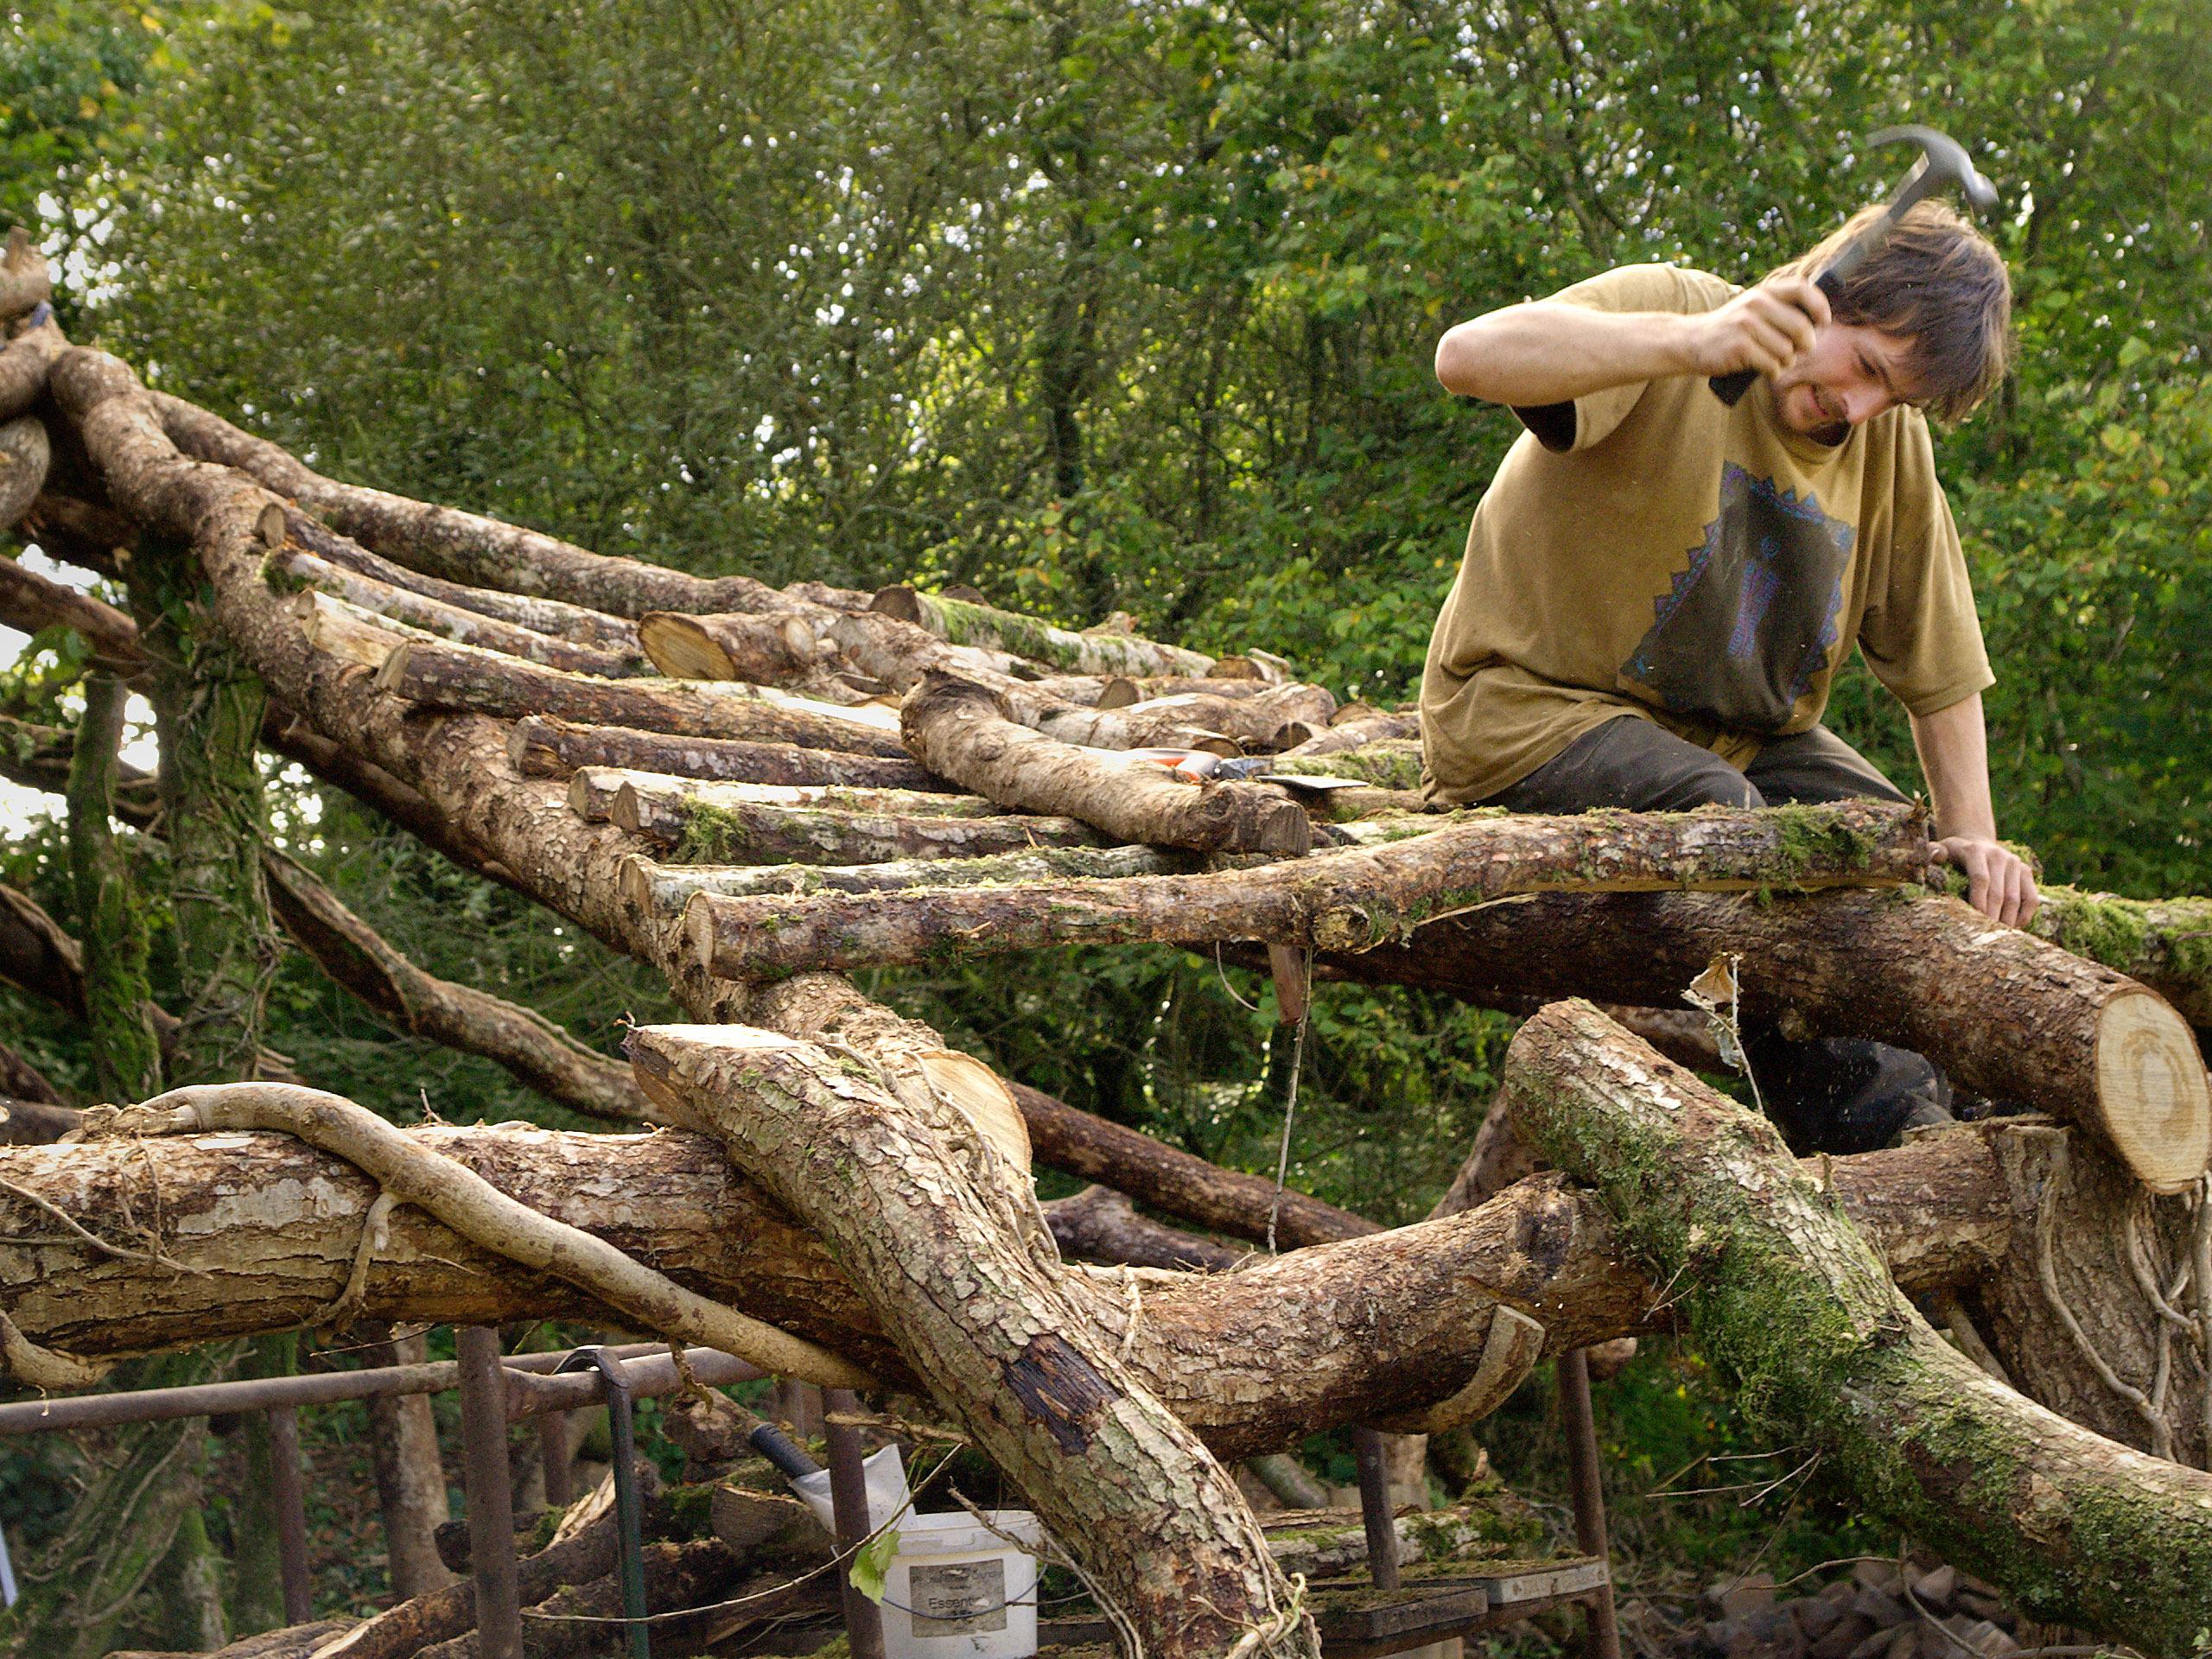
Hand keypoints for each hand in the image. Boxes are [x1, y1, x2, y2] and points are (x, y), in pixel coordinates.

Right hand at [1685, 275, 1829, 379]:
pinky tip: (1766, 371)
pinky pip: (1772, 365)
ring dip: (1786, 362)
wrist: (1690, 341)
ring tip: (1775, 362)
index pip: (1802, 289)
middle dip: (1806, 345)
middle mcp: (1756, 304)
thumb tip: (1818, 325)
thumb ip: (1780, 310)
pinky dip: (1774, 372)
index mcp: (1764, 292)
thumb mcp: (1753, 309)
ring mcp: (1746, 325)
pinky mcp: (1740, 347)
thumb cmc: (1730, 330)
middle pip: (1801, 327)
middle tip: (1799, 352)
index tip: (1823, 322)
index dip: (1819, 306)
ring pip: (1787, 351)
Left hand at [1931, 836, 2038, 927]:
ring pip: (2016, 898)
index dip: (1978, 900)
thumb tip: (1937, 856)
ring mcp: (2015, 863)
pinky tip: (2014, 926)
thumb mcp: (1941, 850)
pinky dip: (2025, 914)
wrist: (1977, 843)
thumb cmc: (1954, 854)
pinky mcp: (2026, 871)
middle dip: (1992, 916)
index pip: (1980, 878)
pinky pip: (2031, 897)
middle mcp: (1999, 855)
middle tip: (1985, 935)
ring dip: (2008, 919)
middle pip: (1998, 892)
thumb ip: (1933, 852)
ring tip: (1999, 935)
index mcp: (1976, 851)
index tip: (1975, 920)